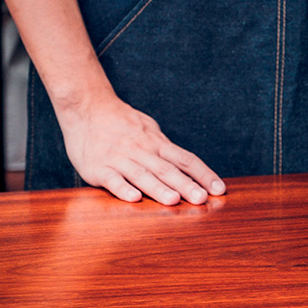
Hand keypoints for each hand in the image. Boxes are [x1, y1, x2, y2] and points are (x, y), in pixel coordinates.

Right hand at [56, 92, 225, 204]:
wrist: (87, 107)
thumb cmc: (121, 122)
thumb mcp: (148, 129)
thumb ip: (164, 148)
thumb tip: (187, 165)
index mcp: (156, 143)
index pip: (186, 159)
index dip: (204, 174)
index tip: (220, 190)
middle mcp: (141, 150)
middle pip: (167, 169)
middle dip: (185, 185)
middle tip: (201, 200)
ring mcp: (120, 158)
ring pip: (142, 175)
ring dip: (158, 189)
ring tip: (173, 201)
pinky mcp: (98, 168)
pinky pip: (112, 179)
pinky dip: (123, 189)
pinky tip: (134, 198)